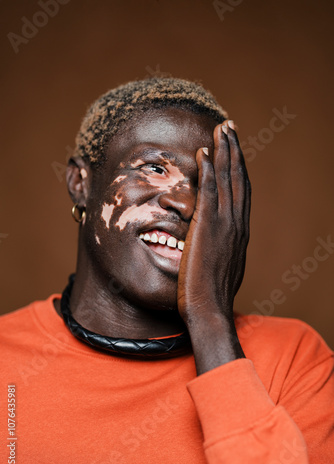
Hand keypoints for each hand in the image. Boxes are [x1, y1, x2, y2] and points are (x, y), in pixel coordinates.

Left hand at [177, 120, 250, 326]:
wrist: (210, 309)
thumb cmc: (213, 294)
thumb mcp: (224, 267)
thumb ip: (223, 249)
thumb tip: (220, 244)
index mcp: (240, 231)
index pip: (241, 192)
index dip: (238, 168)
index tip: (233, 150)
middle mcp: (237, 223)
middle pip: (239, 179)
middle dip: (234, 151)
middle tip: (229, 128)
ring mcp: (225, 224)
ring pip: (228, 180)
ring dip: (224, 152)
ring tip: (221, 130)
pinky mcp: (208, 227)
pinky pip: (210, 192)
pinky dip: (209, 170)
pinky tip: (205, 152)